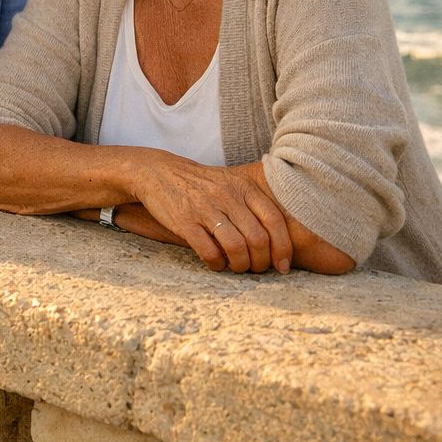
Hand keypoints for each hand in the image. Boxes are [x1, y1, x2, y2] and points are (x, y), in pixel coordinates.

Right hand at [128, 153, 293, 272]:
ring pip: (236, 247)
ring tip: (238, 268)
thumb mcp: (230, 183)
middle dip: (262, 262)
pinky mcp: (184, 221)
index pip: (274, 220)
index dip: (283, 248)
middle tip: (257, 269)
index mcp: (243, 186)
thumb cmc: (201, 184)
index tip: (282, 265)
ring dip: (241, 266)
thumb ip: (253, 204)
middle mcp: (227, 196)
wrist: (158, 173)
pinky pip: (209, 251)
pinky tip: (217, 264)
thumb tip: (278, 239)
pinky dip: (217, 265)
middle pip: (258, 238)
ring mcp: (205, 208)